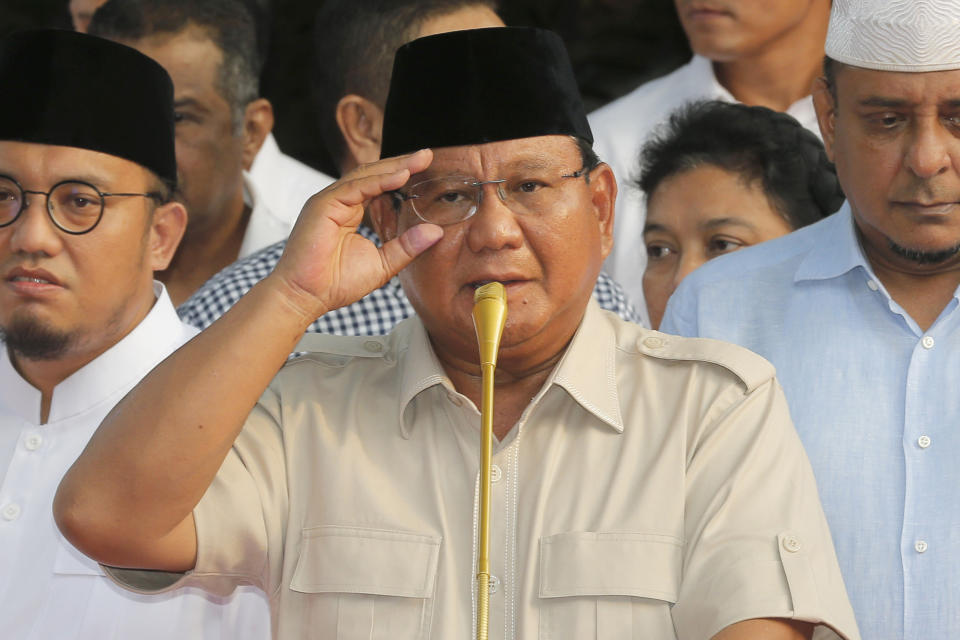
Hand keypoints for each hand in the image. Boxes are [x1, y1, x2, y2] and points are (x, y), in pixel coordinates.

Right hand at [269, 149, 442, 320]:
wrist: (306, 296)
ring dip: (393, 167)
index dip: (400, 174)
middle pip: (372, 174)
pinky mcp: (323, 205)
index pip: (378, 185)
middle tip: (427, 155)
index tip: (425, 167)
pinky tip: (400, 176)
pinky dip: (378, 181)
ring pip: (364, 176)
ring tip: (419, 161)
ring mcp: (329, 201)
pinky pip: (354, 187)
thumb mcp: (383, 263)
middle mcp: (338, 202)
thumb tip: (436, 231)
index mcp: (350, 211)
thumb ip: (407, 246)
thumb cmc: (336, 283)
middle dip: (401, 163)